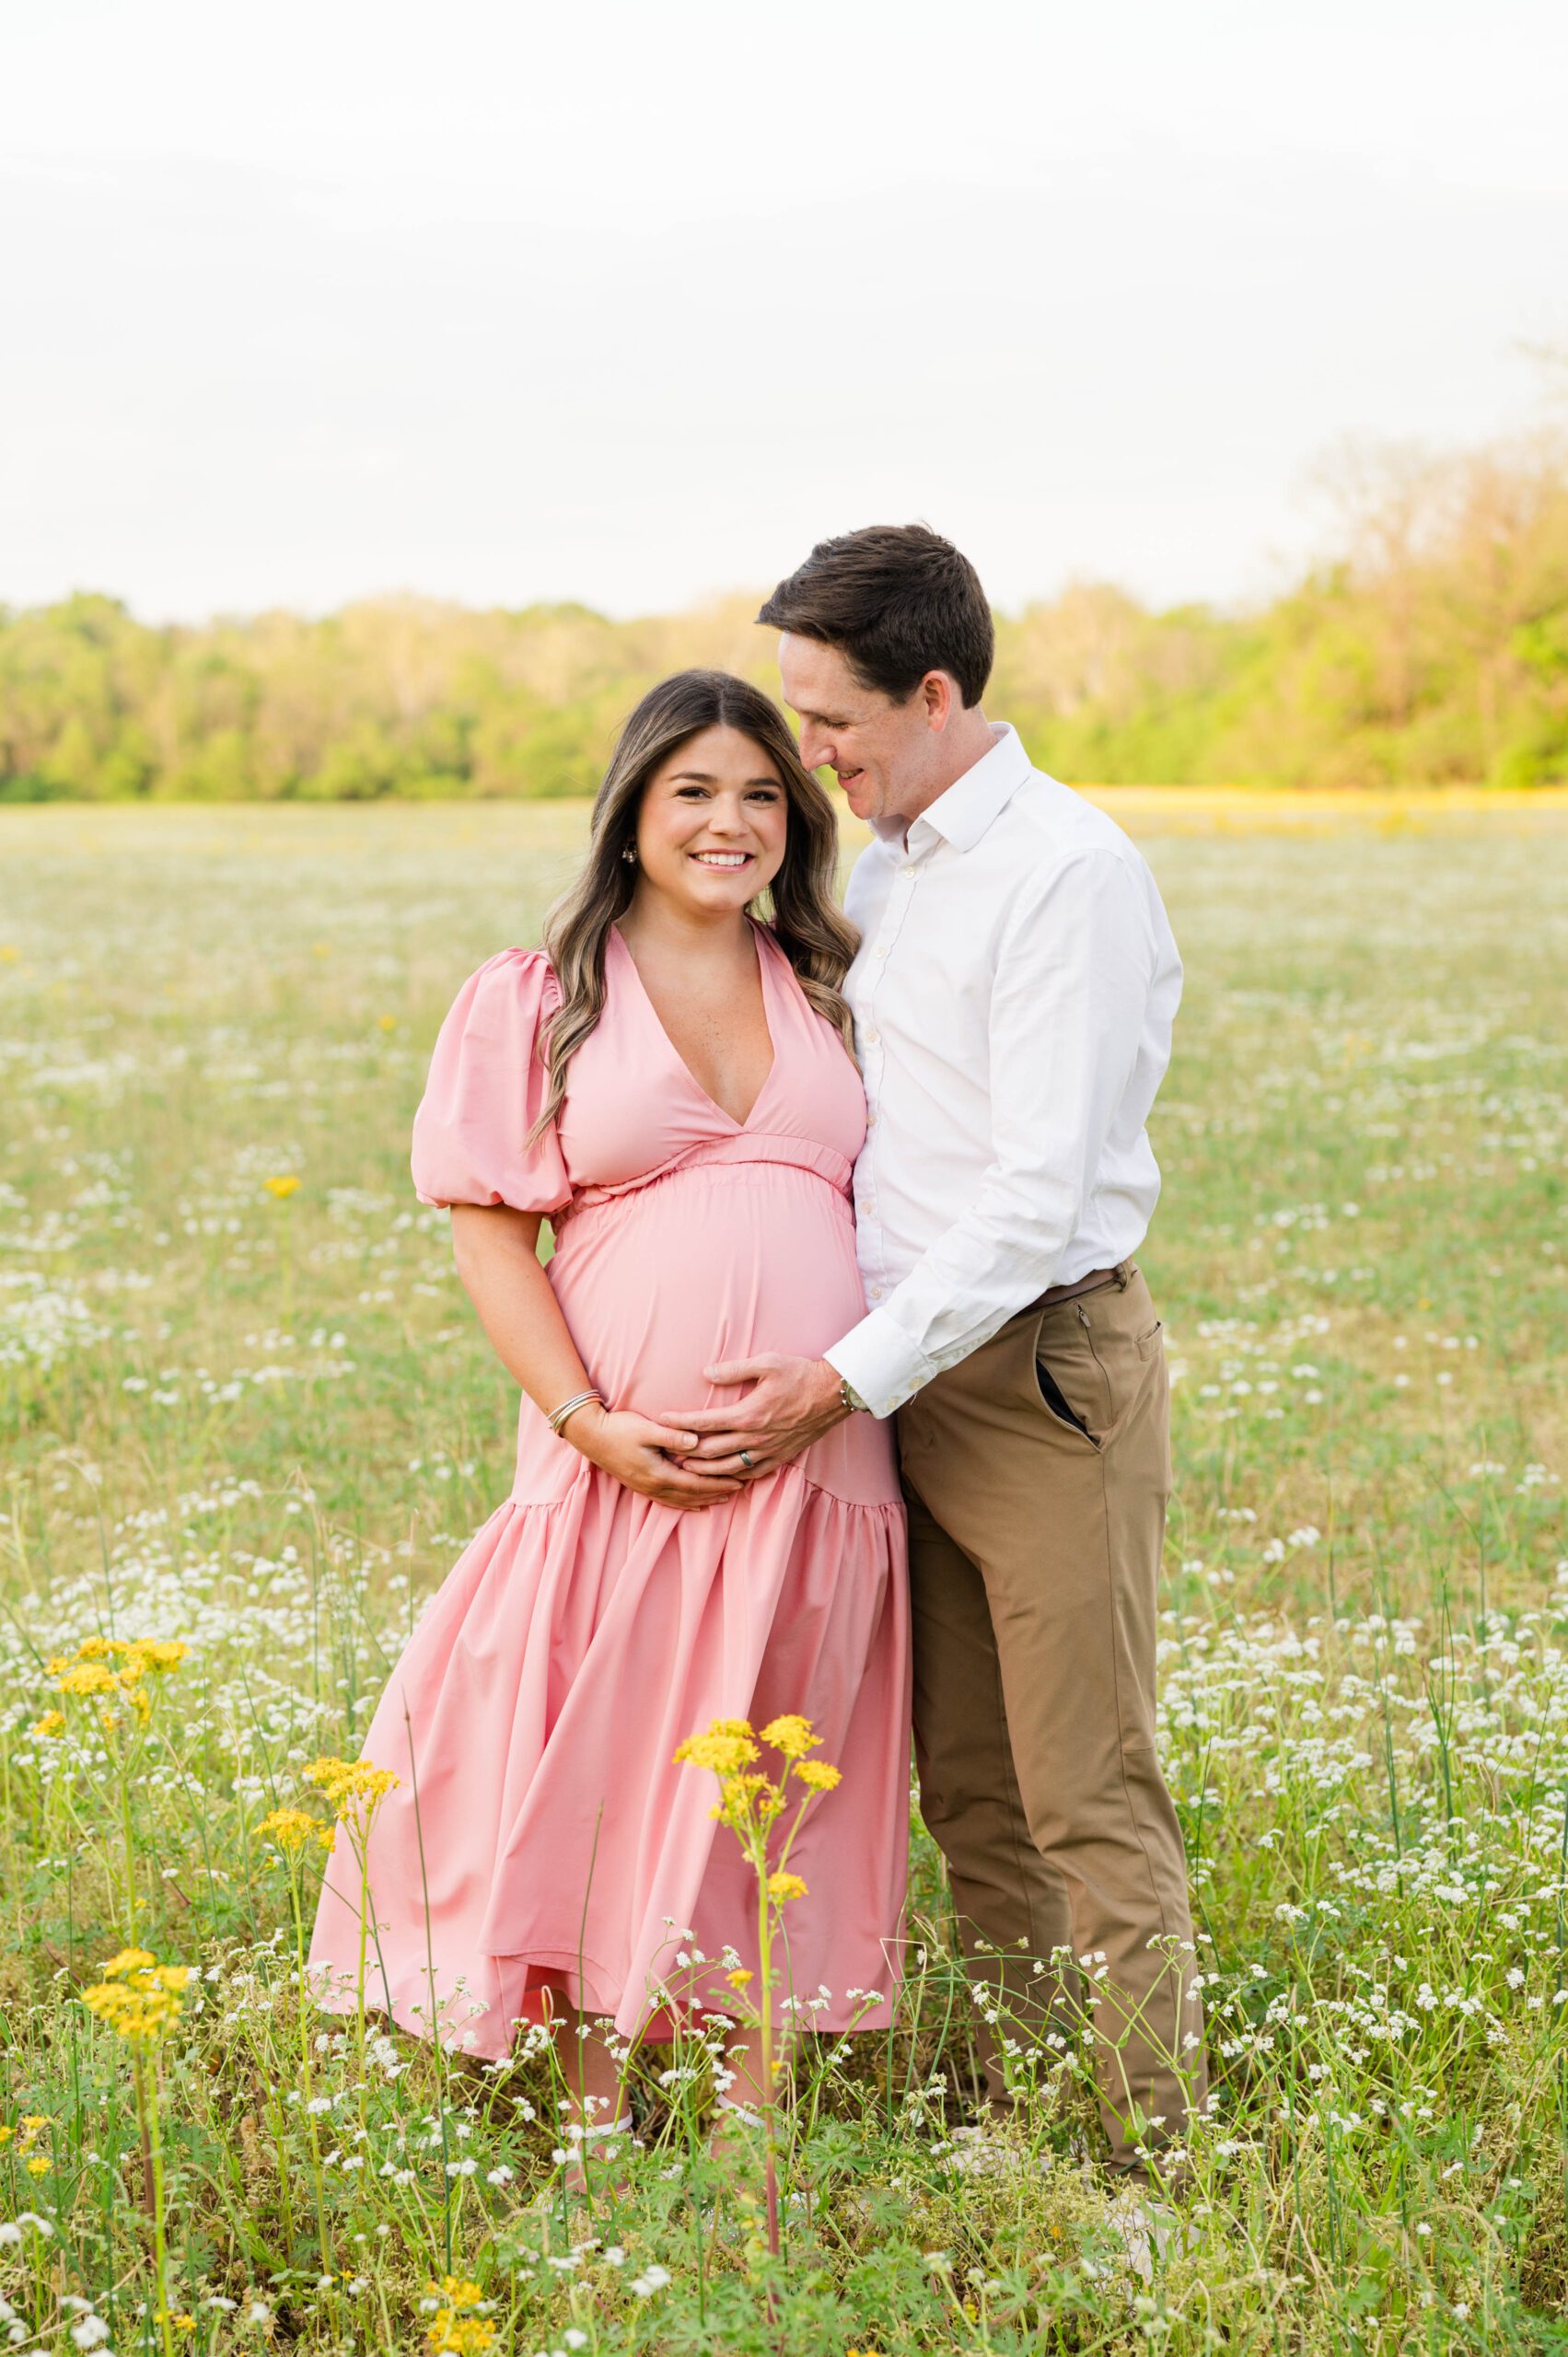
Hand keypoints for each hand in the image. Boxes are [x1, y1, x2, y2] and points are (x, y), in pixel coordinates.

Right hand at [567, 1405, 743, 1510]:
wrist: (590, 1436)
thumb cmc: (619, 1429)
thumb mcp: (647, 1429)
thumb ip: (673, 1436)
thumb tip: (697, 1442)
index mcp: (659, 1473)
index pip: (696, 1483)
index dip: (719, 1483)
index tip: (739, 1480)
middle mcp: (654, 1485)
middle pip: (692, 1495)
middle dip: (717, 1492)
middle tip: (740, 1489)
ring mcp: (646, 1488)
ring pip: (681, 1500)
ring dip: (704, 1499)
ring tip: (723, 1498)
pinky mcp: (640, 1485)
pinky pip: (668, 1500)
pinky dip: (685, 1503)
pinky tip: (694, 1504)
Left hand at [661, 1353, 848, 1479]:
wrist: (832, 1394)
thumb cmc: (800, 1375)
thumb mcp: (767, 1363)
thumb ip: (734, 1369)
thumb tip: (706, 1373)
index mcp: (748, 1414)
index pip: (704, 1422)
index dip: (680, 1422)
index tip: (663, 1419)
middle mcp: (755, 1438)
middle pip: (710, 1452)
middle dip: (685, 1452)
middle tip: (666, 1450)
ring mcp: (767, 1451)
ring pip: (727, 1469)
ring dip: (703, 1470)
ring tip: (686, 1467)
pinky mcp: (779, 1458)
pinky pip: (750, 1475)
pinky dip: (732, 1477)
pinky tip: (721, 1476)